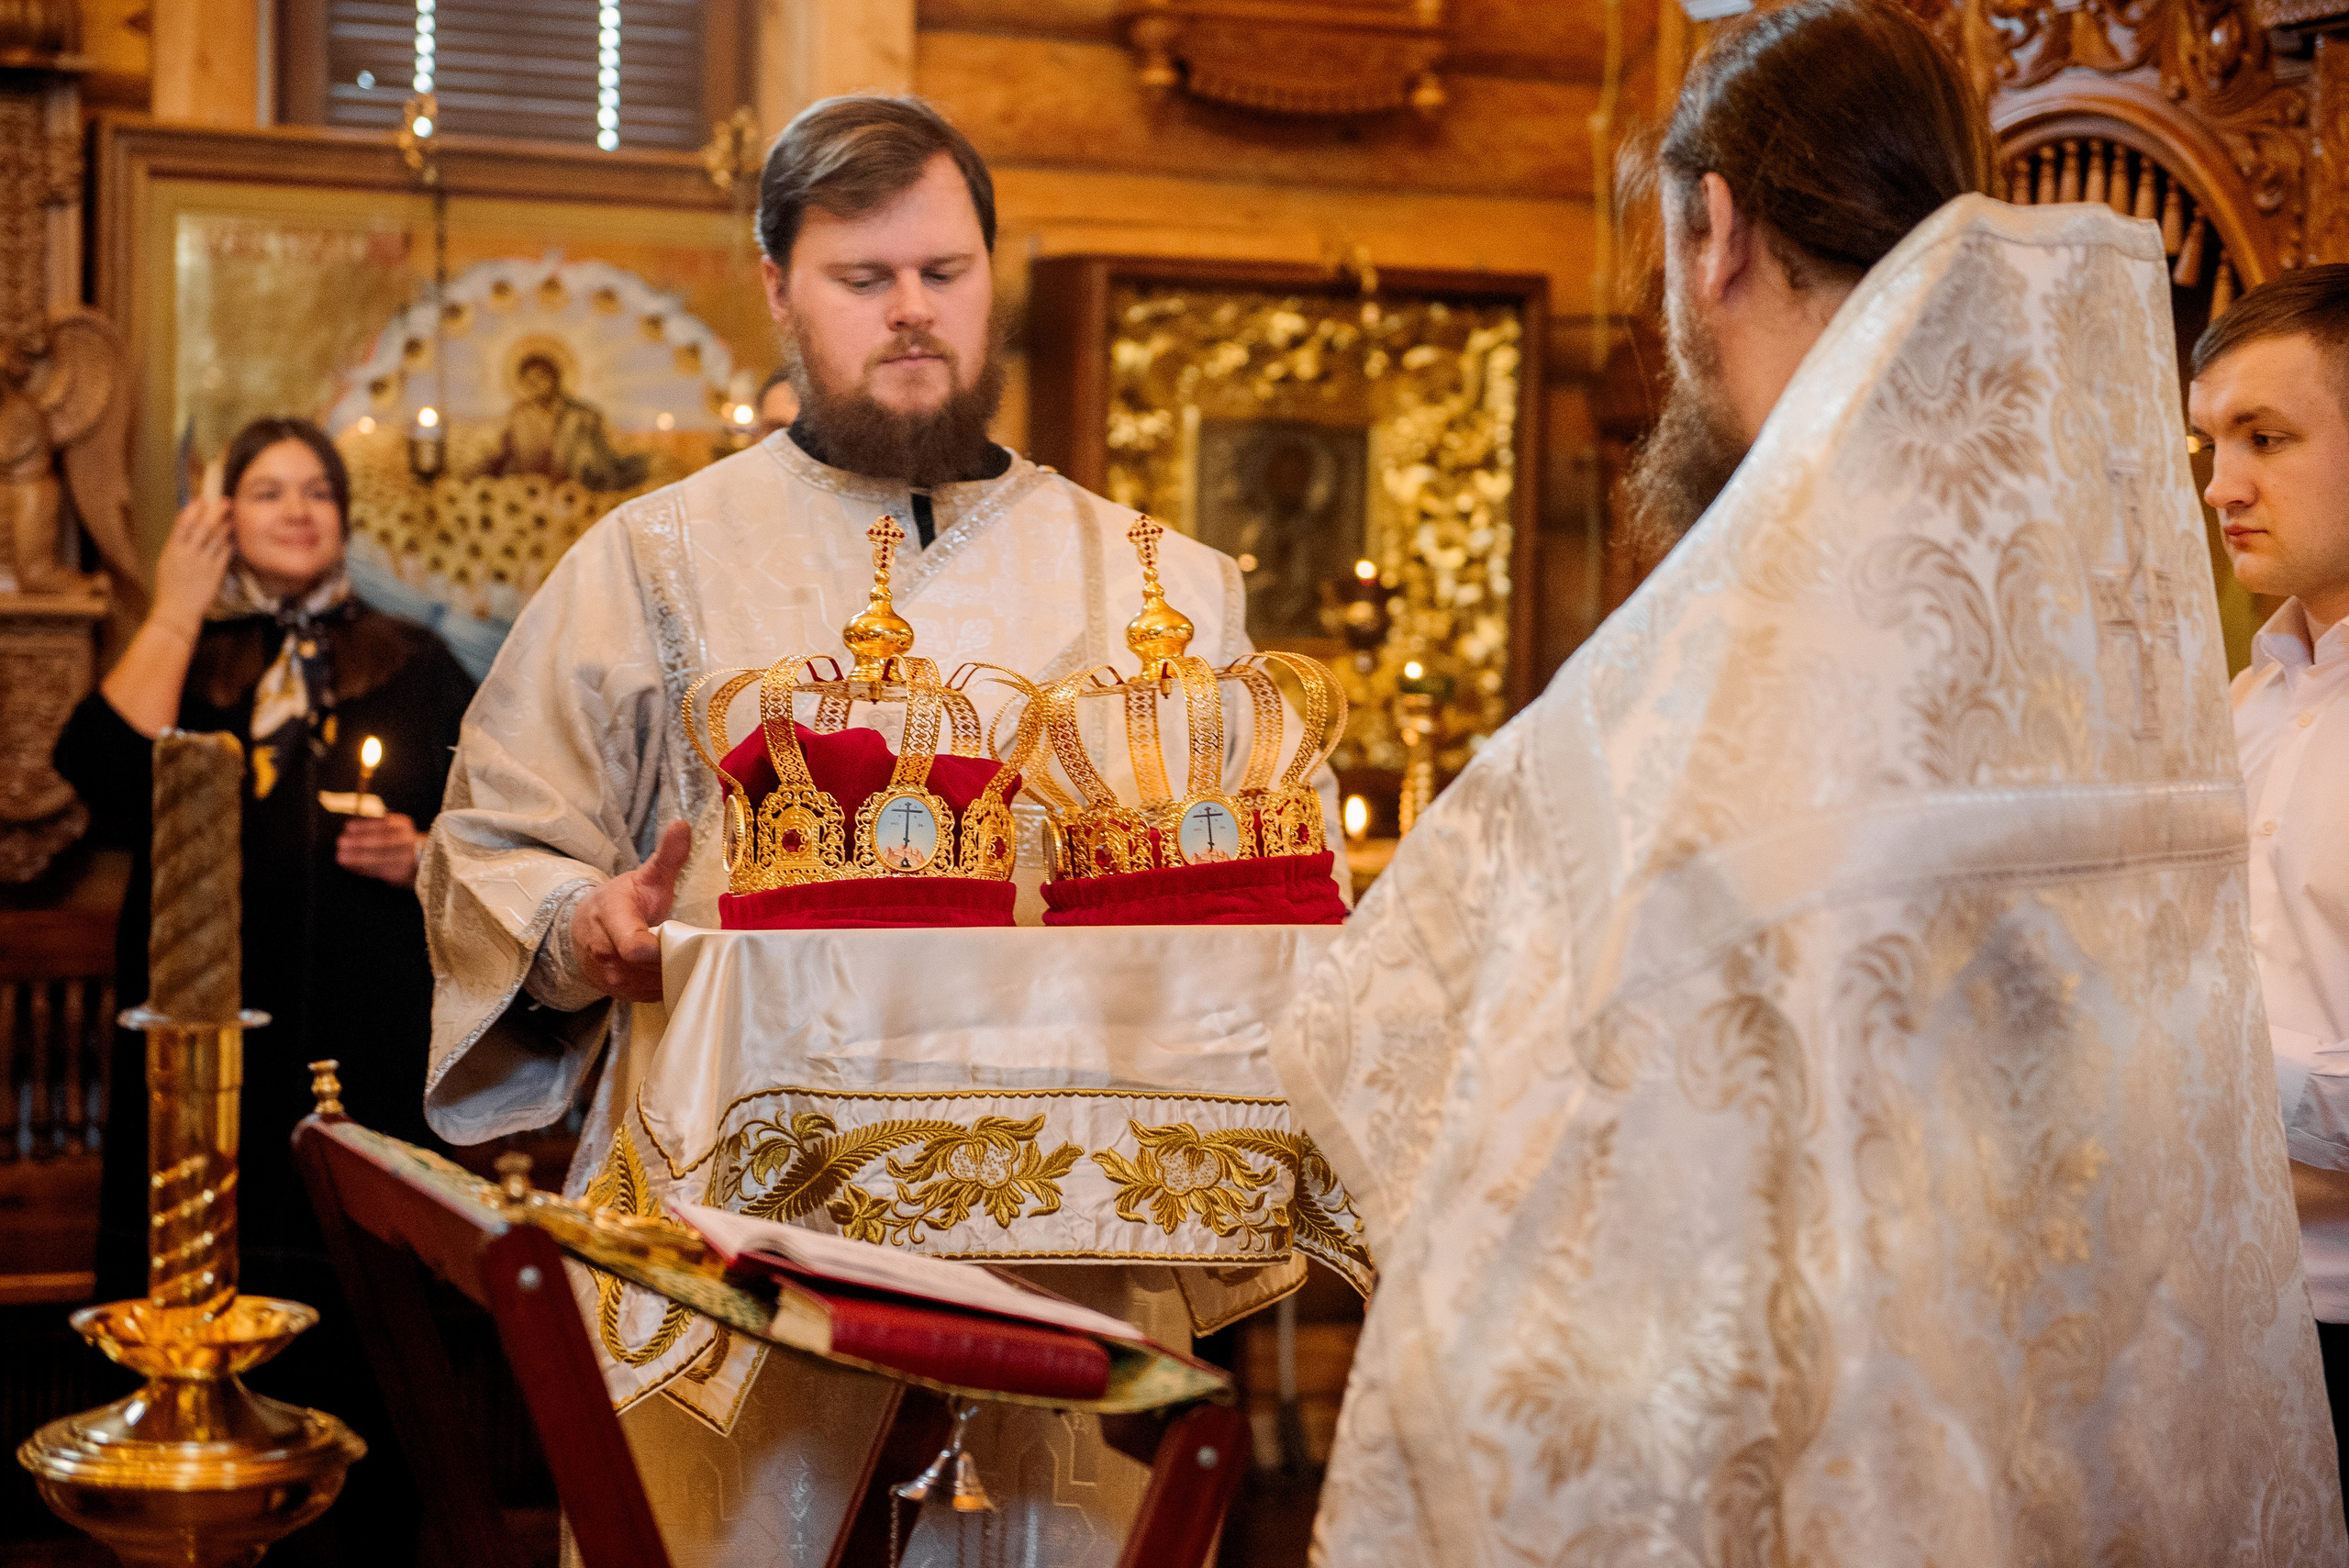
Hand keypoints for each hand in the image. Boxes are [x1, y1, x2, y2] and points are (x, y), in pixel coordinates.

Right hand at [151, 496, 232, 633]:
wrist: (177, 611)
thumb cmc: (170, 587)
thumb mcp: (166, 562)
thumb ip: (177, 545)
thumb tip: (187, 526)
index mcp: (172, 550)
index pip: (183, 523)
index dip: (194, 509)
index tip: (202, 499)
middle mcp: (188, 554)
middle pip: (203, 527)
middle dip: (215, 511)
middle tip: (225, 501)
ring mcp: (202, 564)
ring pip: (217, 539)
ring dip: (225, 525)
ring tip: (230, 517)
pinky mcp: (215, 573)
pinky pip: (224, 553)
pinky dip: (228, 543)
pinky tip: (231, 538)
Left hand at [336, 812, 420, 886]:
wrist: (418, 859)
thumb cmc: (395, 839)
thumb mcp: (389, 826)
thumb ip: (371, 821)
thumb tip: (352, 815)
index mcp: (404, 825)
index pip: (385, 823)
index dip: (365, 825)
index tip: (348, 826)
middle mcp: (409, 841)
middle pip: (384, 841)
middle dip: (359, 841)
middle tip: (341, 841)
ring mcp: (407, 859)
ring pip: (379, 857)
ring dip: (357, 857)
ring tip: (341, 856)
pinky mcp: (400, 874)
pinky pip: (378, 871)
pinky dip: (361, 868)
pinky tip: (350, 865)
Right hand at [571, 820, 692, 1004]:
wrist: (586, 925)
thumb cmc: (622, 900)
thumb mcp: (646, 876)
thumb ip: (667, 856)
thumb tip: (682, 826)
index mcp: (611, 919)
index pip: (636, 946)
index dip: (661, 947)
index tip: (677, 935)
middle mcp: (604, 953)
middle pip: (649, 967)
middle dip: (672, 956)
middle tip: (687, 942)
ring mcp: (609, 978)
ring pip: (651, 984)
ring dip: (671, 971)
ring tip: (680, 953)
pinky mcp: (617, 994)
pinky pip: (650, 995)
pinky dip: (666, 983)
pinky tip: (673, 968)